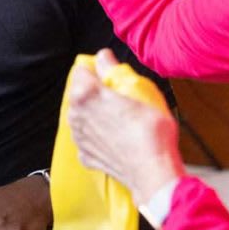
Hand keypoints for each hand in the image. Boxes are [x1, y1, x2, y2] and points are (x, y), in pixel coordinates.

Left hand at [67, 50, 183, 204]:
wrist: (153, 173)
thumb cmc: (151, 131)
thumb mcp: (139, 91)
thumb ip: (114, 71)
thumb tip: (102, 56)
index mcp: (85, 94)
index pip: (82, 69)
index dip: (100, 71)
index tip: (115, 78)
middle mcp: (75, 115)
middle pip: (81, 93)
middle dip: (96, 93)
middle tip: (122, 100)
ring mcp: (78, 138)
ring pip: (83, 116)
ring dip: (96, 115)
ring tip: (122, 121)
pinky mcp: (84, 156)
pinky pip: (88, 138)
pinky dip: (98, 136)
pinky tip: (117, 139)